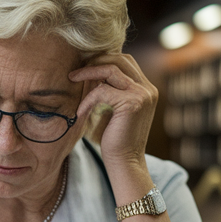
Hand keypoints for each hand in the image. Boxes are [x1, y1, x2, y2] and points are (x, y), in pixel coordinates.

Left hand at [69, 52, 157, 174]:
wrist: (126, 162)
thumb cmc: (116, 138)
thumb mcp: (115, 109)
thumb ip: (112, 90)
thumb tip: (93, 72)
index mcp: (146, 88)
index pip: (125, 61)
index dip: (104, 60)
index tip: (84, 67)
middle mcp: (148, 89)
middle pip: (120, 59)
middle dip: (95, 61)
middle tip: (76, 72)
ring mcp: (142, 95)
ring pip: (111, 69)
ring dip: (88, 73)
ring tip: (72, 79)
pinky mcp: (132, 103)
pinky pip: (102, 91)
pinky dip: (87, 99)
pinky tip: (80, 112)